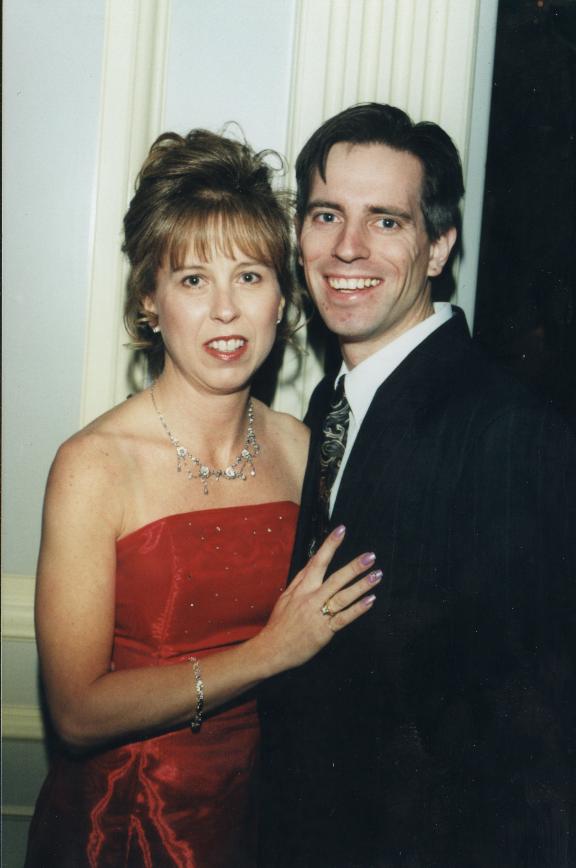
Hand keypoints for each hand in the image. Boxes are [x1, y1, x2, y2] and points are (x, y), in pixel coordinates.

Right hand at [257, 526, 379, 674]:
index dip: (330, 545)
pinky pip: (344, 618)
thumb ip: (301, 578)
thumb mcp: (286, 596)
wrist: (272, 648)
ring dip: (361, 585)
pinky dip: (357, 609)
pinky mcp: (325, 631)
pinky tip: (370, 600)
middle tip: (371, 556)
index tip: (341, 530)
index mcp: (302, 588)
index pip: (317, 561)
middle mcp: (311, 598)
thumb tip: (313, 560)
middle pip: (336, 578)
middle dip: (354, 567)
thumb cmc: (280, 622)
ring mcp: (319, 615)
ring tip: (377, 575)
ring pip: (343, 597)